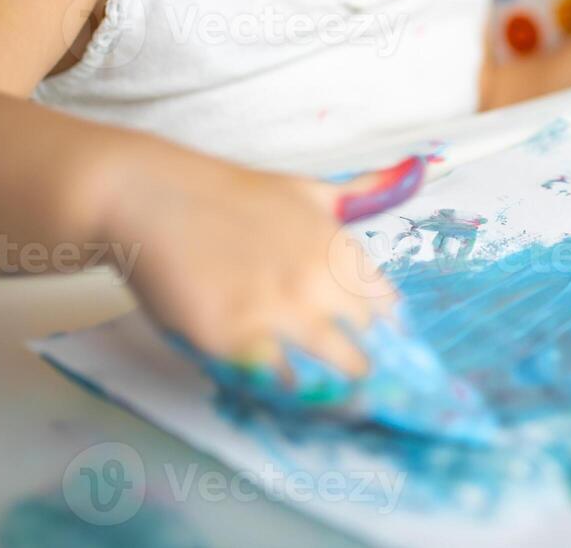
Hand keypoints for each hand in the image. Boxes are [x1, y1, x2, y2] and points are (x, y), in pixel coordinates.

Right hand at [96, 145, 425, 379]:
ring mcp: (277, 311)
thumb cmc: (228, 195)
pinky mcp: (235, 337)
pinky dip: (283, 388)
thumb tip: (416, 170)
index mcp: (338, 247)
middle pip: (364, 344)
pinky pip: (277, 380)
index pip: (386, 308)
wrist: (154, 199)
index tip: (382, 349)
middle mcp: (318, 281)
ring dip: (333, 386)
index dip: (385, 333)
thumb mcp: (303, 189)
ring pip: (330, 369)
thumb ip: (357, 193)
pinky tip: (280, 386)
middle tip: (355, 382)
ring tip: (330, 399)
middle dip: (361, 363)